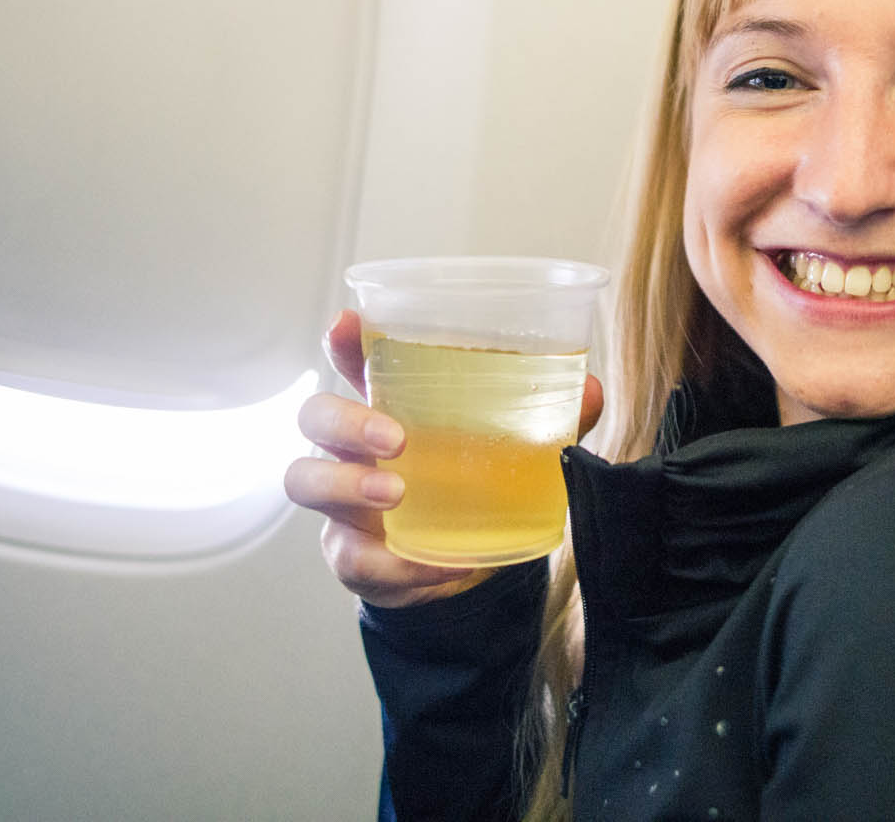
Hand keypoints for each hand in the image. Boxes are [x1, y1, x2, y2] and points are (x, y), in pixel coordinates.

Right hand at [283, 310, 604, 608]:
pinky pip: (352, 557)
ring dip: (347, 485)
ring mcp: (342, 500)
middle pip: (315, 415)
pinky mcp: (350, 553)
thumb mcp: (518, 450)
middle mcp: (354, 447)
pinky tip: (434, 565)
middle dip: (345, 420)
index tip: (346, 324)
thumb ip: (552, 419)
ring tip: (398, 495)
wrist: (468, 570)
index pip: (353, 363)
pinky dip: (394, 563)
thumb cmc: (479, 487)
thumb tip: (590, 387)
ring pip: (304, 479)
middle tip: (395, 438)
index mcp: (391, 405)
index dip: (343, 342)